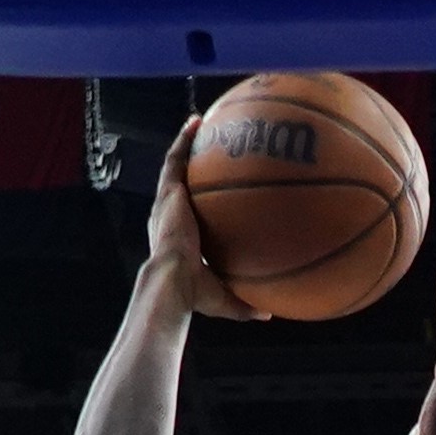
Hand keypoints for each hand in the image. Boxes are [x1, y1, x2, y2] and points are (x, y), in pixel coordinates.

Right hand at [144, 126, 262, 323]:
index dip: (194, 200)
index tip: (210, 191)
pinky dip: (185, 139)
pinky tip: (197, 121)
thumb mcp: (224, 299)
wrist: (173, 282)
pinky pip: (176, 158)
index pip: (187, 213)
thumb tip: (269, 313)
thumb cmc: (193, 294)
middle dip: (191, 165)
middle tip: (207, 150)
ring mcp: (167, 202)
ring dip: (185, 143)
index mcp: (178, 236)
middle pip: (179, 183)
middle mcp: (169, 215)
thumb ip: (246, 303)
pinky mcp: (168, 192)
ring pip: (175, 165)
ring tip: (199, 123)